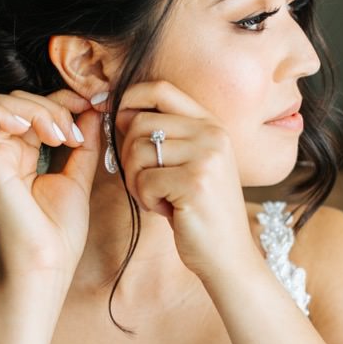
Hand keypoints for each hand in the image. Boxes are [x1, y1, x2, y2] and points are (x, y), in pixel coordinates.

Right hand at [0, 87, 101, 284]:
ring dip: (37, 110)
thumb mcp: (78, 177)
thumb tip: (94, 109)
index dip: (63, 100)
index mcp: (24, 156)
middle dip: (53, 105)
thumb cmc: (59, 233)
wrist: (47, 265)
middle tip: (74, 133)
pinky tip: (36, 132)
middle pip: (17, 100)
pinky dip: (7, 115)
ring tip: (60, 137)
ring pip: (0, 104)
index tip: (94, 106)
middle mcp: (4, 154)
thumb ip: (84, 143)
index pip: (35, 108)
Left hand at [112, 80, 261, 283]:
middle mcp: (213, 134)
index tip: (113, 118)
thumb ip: (166, 135)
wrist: (229, 255)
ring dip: (137, 180)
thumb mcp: (192, 163)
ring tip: (161, 197)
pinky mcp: (195, 183)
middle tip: (146, 181)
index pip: (160, 89)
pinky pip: (144, 180)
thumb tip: (117, 111)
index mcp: (212, 124)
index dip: (129, 98)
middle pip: (139, 122)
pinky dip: (147, 200)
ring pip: (137, 151)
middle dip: (128, 154)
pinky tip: (169, 211)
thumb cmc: (201, 210)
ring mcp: (207, 157)